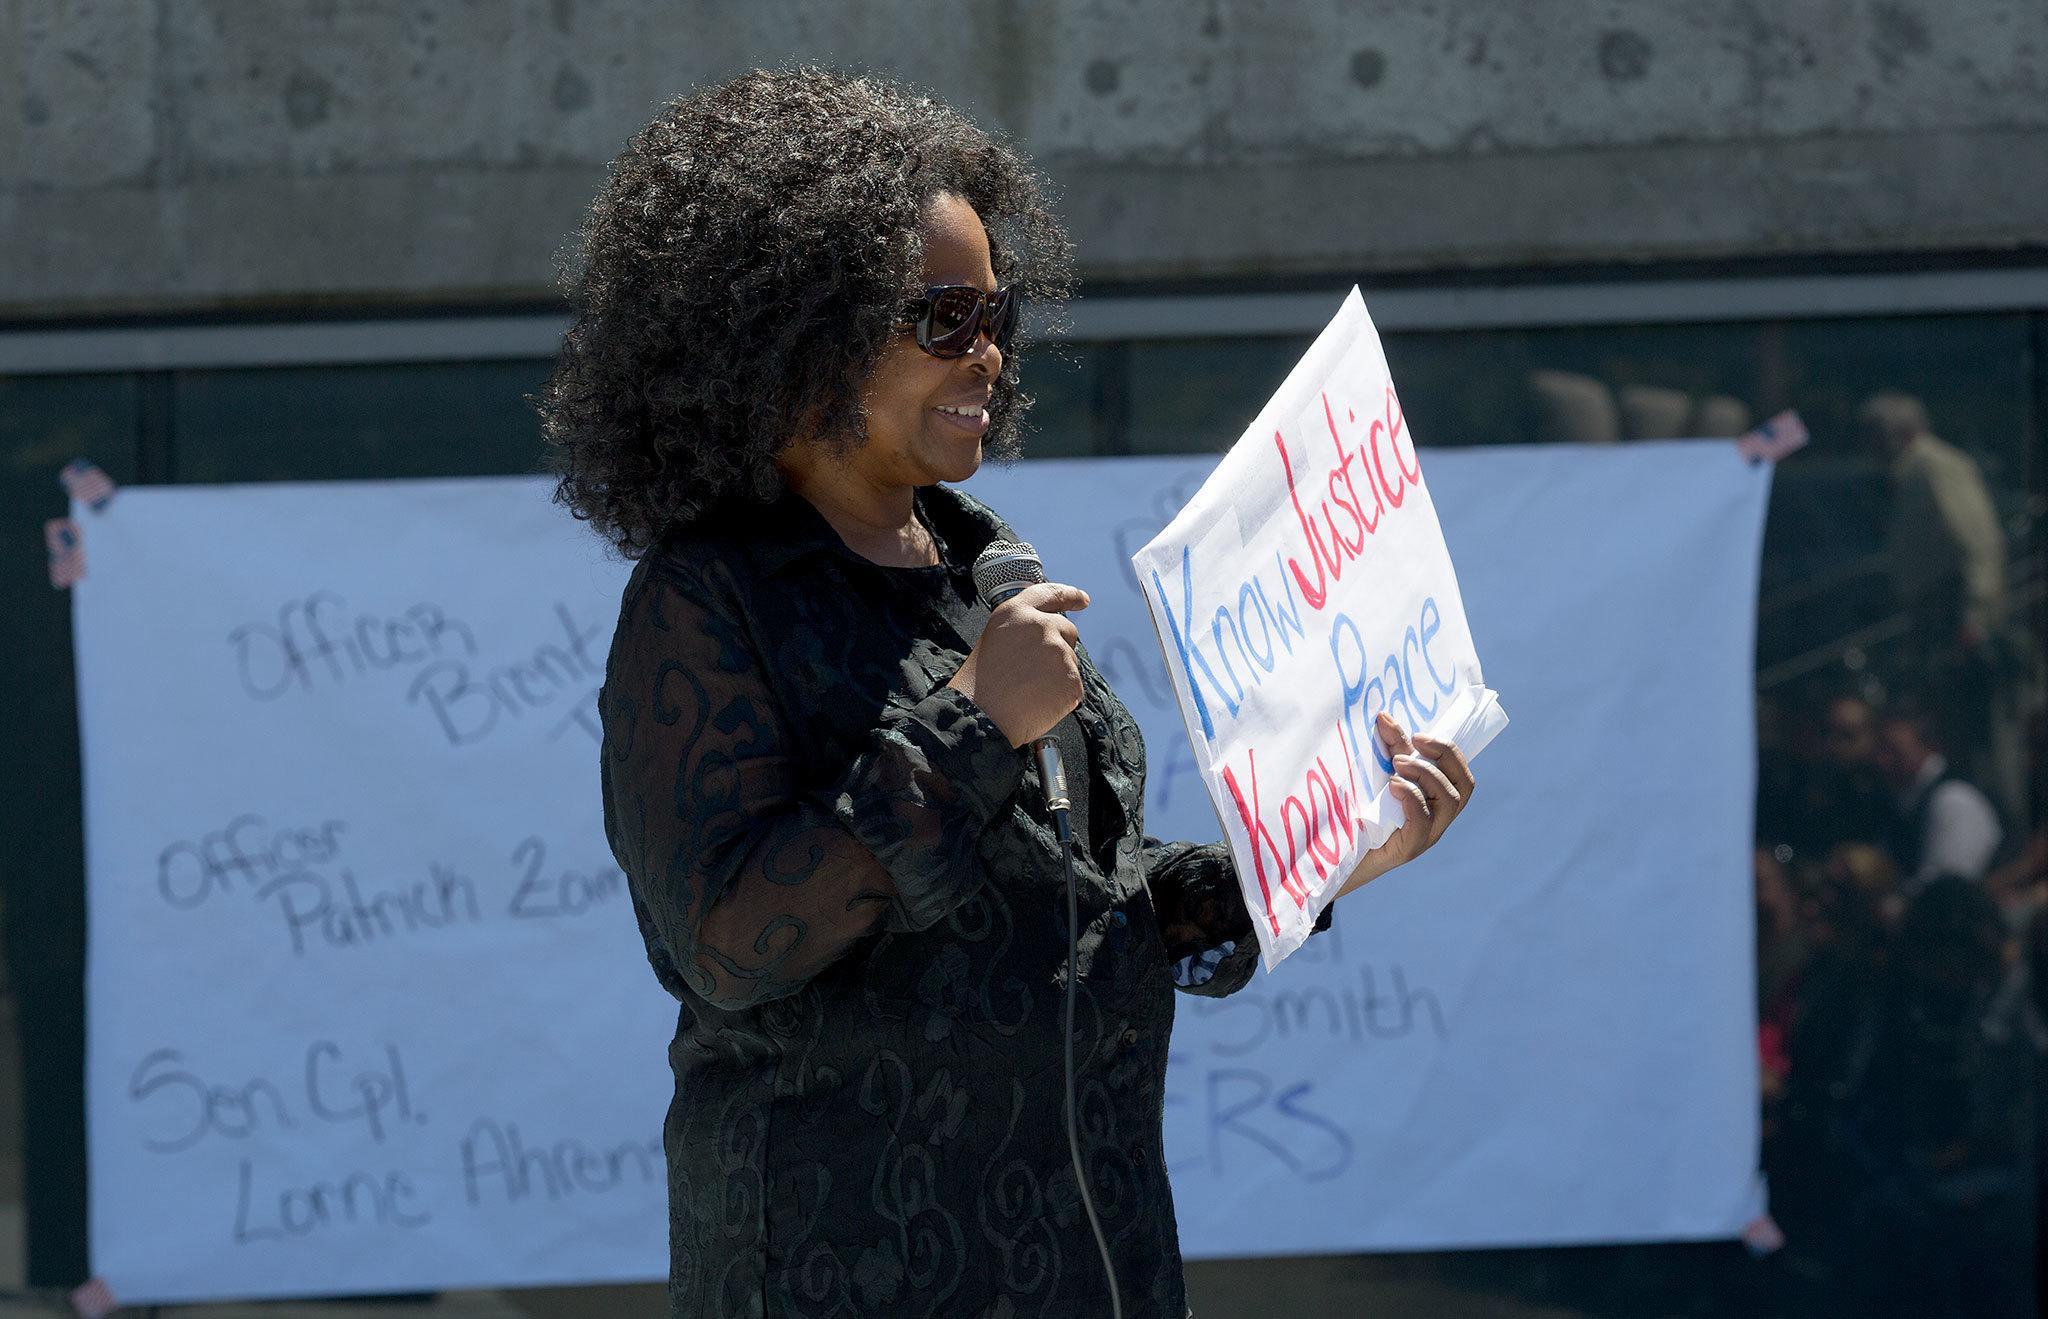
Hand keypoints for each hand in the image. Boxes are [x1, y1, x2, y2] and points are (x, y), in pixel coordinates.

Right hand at [946, 581, 1088, 746]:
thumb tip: (1046, 636)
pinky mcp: (1071, 679)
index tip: (1082, 599)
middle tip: (1036, 671)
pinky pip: (1073, 686)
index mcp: (1016, 613)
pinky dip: (1061, 696)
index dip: (1069, 595)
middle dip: (1059, 647)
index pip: (1049, 594)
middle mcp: (1041, 626)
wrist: (980, 716)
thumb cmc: (980, 685)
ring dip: (1057, 674)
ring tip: (1029, 690)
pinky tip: (1038, 701)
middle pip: (1067, 631)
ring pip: (1070, 661)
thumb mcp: (994, 640)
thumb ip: (1021, 630)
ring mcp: (1059, 652)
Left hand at [1335, 710, 1476, 898]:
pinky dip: (1412, 799)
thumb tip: (1384, 716)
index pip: (1462, 773)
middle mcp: (1439, 819)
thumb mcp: (1379, 777)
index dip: (1449, 750)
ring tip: (1396, 764)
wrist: (1337, 854)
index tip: (1420, 734)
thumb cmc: (1361, 812)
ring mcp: (1428, 836)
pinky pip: (1423, 823)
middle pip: (1463, 786)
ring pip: (1449, 802)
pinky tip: (1394, 786)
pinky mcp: (1409, 849)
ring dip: (1425, 775)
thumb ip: (1389, 750)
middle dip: (1442, 758)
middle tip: (1411, 744)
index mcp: (1437, 800)